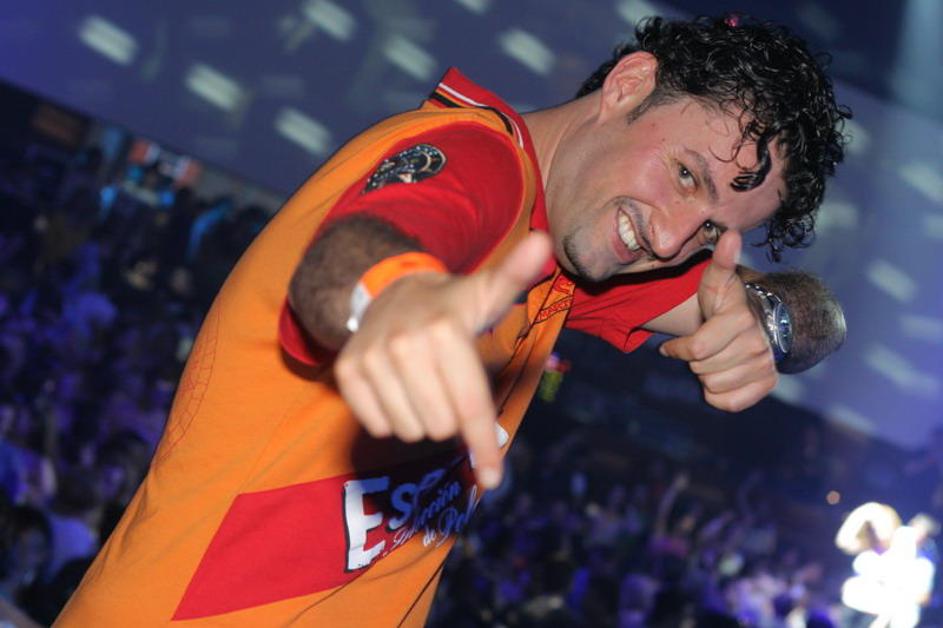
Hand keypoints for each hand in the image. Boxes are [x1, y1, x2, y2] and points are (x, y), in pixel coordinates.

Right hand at [334, 232, 551, 487]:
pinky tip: (399, 386)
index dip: (484, 446)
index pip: (470, 406)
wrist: (389, 291)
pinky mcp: (346, 373)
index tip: (492, 479)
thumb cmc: (451, 306)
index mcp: (445, 331)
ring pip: (409, 431)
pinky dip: (393, 416)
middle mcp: (403, 344)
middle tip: (447, 385)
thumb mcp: (486, 292)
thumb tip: (543, 241)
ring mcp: (370, 359)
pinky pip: (378, 426)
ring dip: (423, 417)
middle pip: (441, 426)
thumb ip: (516, 276)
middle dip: (450, 416)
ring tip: (423, 383)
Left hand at [659, 230, 776, 411]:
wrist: (752, 323)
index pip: (695, 350)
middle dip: (693, 360)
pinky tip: (721, 375)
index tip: (671, 346)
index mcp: (741, 320)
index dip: (676, 350)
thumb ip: (720, 260)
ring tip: (713, 358)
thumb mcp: (716, 281)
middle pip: (701, 369)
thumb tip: (730, 235)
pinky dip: (717, 394)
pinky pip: (727, 403)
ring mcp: (764, 367)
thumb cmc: (724, 303)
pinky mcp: (766, 385)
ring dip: (705, 374)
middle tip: (701, 347)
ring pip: (713, 385)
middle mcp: (758, 345)